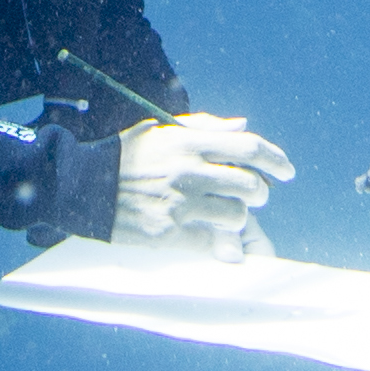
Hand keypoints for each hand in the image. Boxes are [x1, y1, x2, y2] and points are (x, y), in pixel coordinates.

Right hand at [108, 115, 292, 248]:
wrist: (82, 187)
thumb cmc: (124, 157)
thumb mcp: (162, 130)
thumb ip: (206, 127)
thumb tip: (244, 126)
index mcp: (190, 142)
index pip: (249, 148)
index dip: (276, 159)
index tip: (287, 171)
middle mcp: (190, 171)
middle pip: (250, 185)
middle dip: (260, 193)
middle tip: (254, 197)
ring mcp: (180, 203)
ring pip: (237, 216)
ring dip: (239, 219)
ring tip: (226, 217)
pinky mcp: (170, 232)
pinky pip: (213, 242)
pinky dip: (221, 244)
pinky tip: (215, 241)